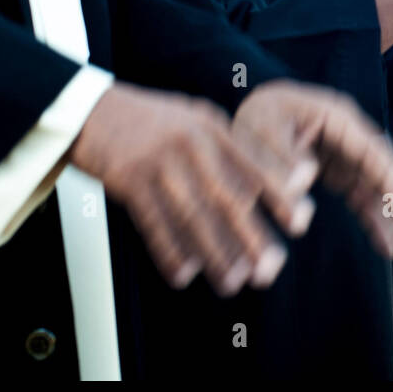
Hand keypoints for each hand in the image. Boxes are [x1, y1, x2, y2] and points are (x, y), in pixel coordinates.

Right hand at [70, 83, 317, 296]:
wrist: (90, 109)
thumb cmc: (148, 120)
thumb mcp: (192, 118)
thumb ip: (227, 146)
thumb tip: (265, 183)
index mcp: (211, 126)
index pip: (254, 163)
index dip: (280, 193)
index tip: (302, 220)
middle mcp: (190, 143)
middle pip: (228, 196)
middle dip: (252, 236)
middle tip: (271, 267)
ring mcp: (159, 162)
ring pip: (194, 216)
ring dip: (215, 253)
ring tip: (232, 282)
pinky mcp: (129, 181)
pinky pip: (154, 223)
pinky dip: (170, 251)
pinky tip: (184, 274)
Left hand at [233, 81, 392, 259]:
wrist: (253, 110)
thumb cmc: (256, 118)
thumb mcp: (260, 132)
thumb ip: (280, 157)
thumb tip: (305, 181)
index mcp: (337, 119)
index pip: (373, 153)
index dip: (391, 182)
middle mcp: (351, 134)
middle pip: (386, 170)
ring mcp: (348, 153)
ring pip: (379, 186)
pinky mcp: (340, 169)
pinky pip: (363, 195)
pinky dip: (375, 218)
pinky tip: (387, 243)